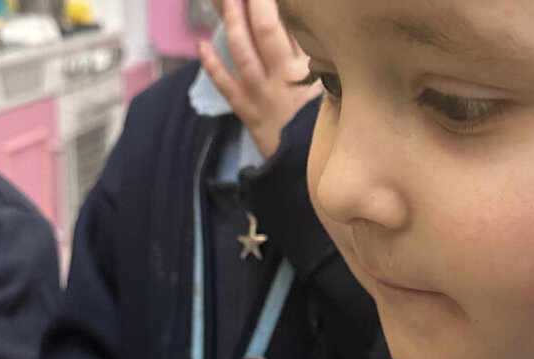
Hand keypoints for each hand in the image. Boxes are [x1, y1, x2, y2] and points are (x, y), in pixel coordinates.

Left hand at [198, 0, 320, 159]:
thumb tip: (307, 28)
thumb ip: (319, 58)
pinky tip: (201, 46)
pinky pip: (228, 88)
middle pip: (267, 31)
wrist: (313, 165)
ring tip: (226, 0)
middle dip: (254, 4)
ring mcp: (264, 95)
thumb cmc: (326, 124)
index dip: (278, 5)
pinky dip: (213, 67)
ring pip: (245, 54)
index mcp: (311, 68)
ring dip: (233, 25)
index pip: (295, 25)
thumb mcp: (332, 87)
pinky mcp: (250, 113)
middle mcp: (286, 78)